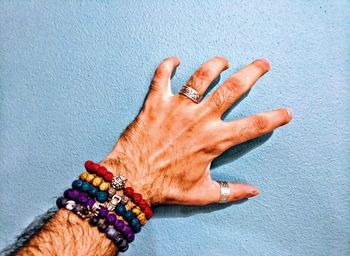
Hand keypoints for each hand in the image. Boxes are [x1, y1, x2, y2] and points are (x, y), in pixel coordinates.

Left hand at [101, 57, 291, 206]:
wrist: (132, 180)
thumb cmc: (166, 187)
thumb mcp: (203, 193)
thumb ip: (231, 191)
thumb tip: (255, 192)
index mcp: (214, 140)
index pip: (253, 126)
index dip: (274, 118)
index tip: (287, 112)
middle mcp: (199, 119)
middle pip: (233, 89)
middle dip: (252, 73)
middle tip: (263, 63)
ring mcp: (177, 108)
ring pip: (200, 76)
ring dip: (215, 65)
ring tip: (223, 61)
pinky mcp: (156, 103)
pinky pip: (161, 77)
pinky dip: (167, 65)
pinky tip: (174, 60)